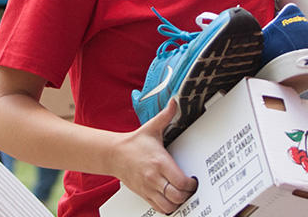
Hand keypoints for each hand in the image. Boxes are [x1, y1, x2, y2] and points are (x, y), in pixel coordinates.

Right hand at [109, 100, 196, 214]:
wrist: (113, 154)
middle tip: (191, 189)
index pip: (181, 181)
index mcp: (159, 162)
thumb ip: (166, 115)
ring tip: (182, 195)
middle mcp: (154, 177)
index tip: (194, 180)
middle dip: (187, 195)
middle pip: (177, 196)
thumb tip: (174, 102)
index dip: (191, 184)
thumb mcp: (151, 128)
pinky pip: (159, 208)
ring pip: (169, 205)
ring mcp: (148, 188)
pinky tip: (171, 200)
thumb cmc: (134, 143)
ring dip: (178, 203)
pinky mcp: (143, 194)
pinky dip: (168, 208)